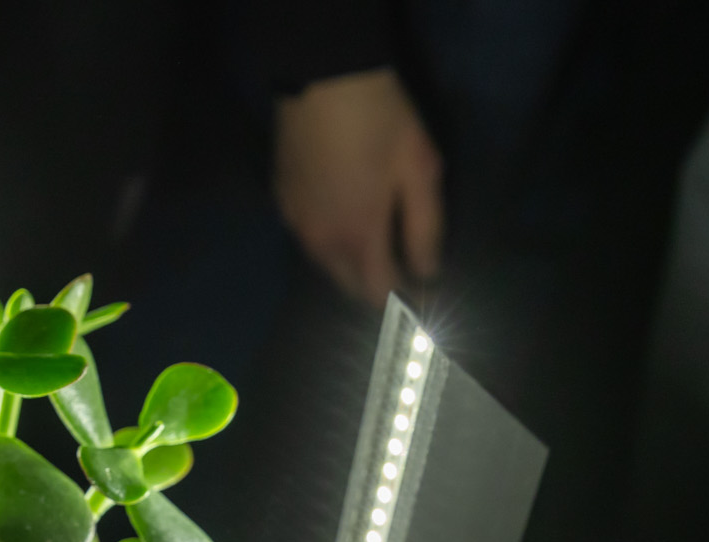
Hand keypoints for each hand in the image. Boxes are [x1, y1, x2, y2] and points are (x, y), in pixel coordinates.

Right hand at [274, 68, 443, 305]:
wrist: (324, 75)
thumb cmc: (382, 120)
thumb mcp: (419, 170)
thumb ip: (425, 229)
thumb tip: (428, 273)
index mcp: (358, 237)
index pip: (378, 292)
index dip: (403, 298)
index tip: (422, 291)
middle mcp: (320, 241)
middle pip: (348, 285)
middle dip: (373, 284)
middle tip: (399, 265)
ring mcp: (295, 221)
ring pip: (325, 262)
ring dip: (349, 262)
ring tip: (372, 240)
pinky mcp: (281, 199)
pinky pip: (308, 235)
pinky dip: (328, 237)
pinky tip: (342, 213)